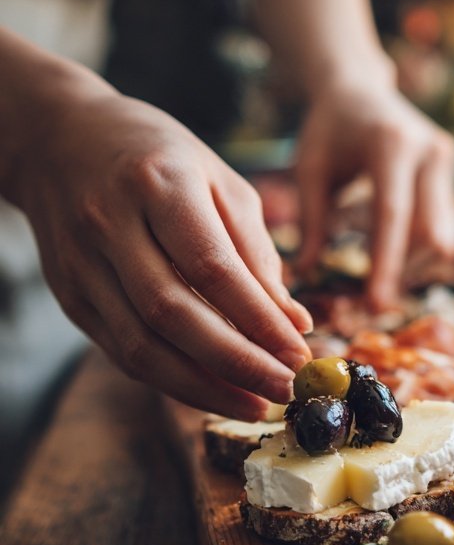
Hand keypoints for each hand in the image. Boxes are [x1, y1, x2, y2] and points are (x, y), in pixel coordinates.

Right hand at [13, 82, 311, 420]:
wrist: (61, 139)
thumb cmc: (161, 158)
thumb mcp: (220, 182)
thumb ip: (257, 252)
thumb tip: (297, 323)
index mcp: (158, 183)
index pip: (212, 267)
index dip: (259, 319)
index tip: (300, 354)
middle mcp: (110, 224)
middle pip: (172, 313)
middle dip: (237, 363)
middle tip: (286, 390)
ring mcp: (81, 263)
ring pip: (141, 345)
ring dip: (203, 388)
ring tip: (257, 405)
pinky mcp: (70, 295)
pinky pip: (122, 353)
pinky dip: (172, 380)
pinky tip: (214, 393)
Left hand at [293, 82, 453, 307]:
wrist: (359, 87)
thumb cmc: (328, 129)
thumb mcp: (310, 171)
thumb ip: (311, 222)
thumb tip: (305, 275)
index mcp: (391, 144)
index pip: (393, 215)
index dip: (386, 264)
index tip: (375, 305)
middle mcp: (430, 151)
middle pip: (429, 232)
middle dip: (403, 271)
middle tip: (371, 302)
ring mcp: (445, 161)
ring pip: (440, 236)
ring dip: (406, 260)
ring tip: (363, 246)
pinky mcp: (448, 174)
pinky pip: (440, 227)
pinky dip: (412, 246)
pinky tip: (378, 235)